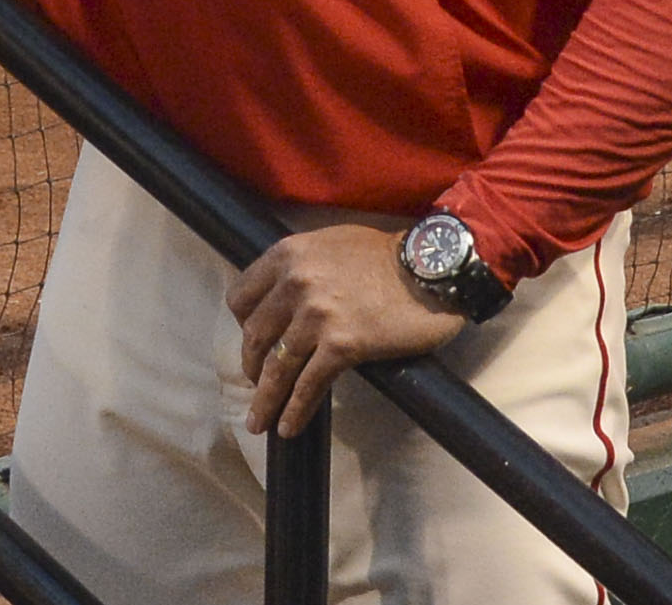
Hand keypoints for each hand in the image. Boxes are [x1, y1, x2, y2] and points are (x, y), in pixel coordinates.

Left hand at [225, 225, 466, 436]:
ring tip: (258, 423)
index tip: (255, 342)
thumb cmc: (384, 255)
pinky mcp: (343, 345)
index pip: (241, 298)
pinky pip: (309, 385)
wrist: (430, 267)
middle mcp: (295, 283)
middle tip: (257, 386)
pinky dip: (295, 410)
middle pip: (255, 337)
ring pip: (277, 367)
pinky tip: (288, 427)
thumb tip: (280, 300)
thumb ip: (300, 267)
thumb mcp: (329, 244)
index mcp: (287, 255)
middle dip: (251, 368)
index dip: (243, 325)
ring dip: (265, 400)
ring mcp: (317, 315)